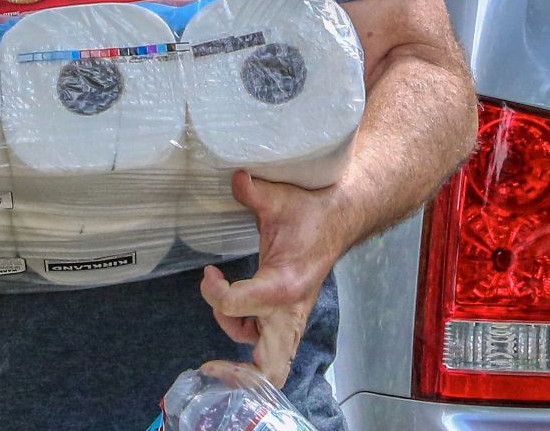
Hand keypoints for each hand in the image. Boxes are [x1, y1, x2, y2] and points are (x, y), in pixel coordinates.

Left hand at [199, 171, 359, 384]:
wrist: (340, 219)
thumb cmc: (310, 212)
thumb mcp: (281, 199)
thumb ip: (255, 191)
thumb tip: (236, 177)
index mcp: (284, 285)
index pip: (235, 305)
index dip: (212, 292)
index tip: (209, 272)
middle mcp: (289, 311)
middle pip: (269, 367)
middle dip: (237, 373)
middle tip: (210, 366)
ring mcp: (291, 319)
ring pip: (271, 365)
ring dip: (242, 358)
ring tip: (223, 325)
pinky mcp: (290, 319)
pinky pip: (271, 350)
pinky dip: (252, 352)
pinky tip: (235, 324)